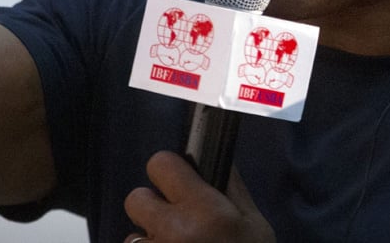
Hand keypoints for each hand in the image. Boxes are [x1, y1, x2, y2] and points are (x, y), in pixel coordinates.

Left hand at [123, 151, 274, 242]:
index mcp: (204, 210)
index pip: (160, 164)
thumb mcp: (255, 225)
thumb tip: (210, 155)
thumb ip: (232, 188)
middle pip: (135, 199)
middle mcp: (174, 233)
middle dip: (152, 209)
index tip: (177, 181)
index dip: (168, 170)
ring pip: (133, 239)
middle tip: (174, 224)